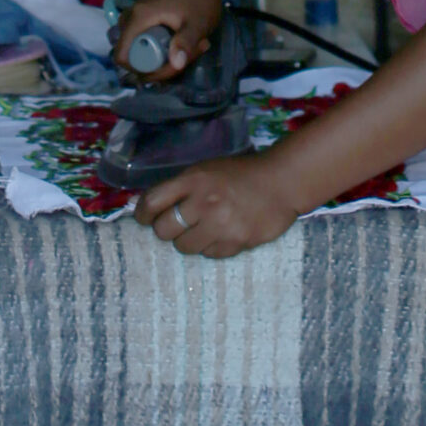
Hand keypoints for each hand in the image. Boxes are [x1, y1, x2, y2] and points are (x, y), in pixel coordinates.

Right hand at [112, 0, 224, 79]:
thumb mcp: (197, 23)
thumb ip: (186, 41)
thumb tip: (176, 64)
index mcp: (138, 18)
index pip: (121, 55)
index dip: (139, 70)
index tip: (165, 70)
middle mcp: (131, 17)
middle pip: (131, 55)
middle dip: (156, 66)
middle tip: (184, 58)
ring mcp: (135, 17)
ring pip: (138, 49)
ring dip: (159, 58)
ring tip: (184, 52)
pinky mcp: (142, 19)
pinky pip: (143, 41)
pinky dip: (160, 48)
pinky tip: (181, 44)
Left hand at [135, 152, 306, 257]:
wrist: (282, 182)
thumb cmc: (242, 174)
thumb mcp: (207, 170)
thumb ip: (182, 187)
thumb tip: (152, 208)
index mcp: (194, 180)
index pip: (152, 202)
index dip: (142, 214)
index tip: (144, 218)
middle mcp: (204, 203)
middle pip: (164, 230)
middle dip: (166, 229)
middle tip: (177, 225)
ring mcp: (221, 226)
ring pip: (185, 247)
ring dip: (190, 240)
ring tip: (204, 229)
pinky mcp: (237, 243)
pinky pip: (210, 254)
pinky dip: (212, 247)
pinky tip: (223, 233)